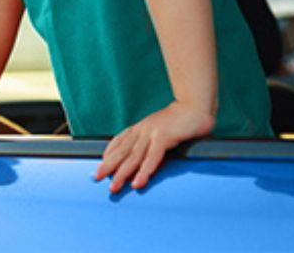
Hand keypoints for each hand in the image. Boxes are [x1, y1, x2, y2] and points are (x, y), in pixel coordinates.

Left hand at [94, 102, 214, 193]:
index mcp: (141, 127)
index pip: (120, 141)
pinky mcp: (164, 137)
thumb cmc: (180, 121)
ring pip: (134, 156)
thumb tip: (146, 155)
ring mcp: (152, 132)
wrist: (195, 106)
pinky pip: (152, 157)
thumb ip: (152, 141)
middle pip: (122, 151)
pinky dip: (144, 171)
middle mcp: (142, 129)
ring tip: (115, 186)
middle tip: (98, 178)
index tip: (101, 165)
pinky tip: (138, 182)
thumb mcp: (161, 129)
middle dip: (109, 166)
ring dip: (123, 173)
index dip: (110, 153)